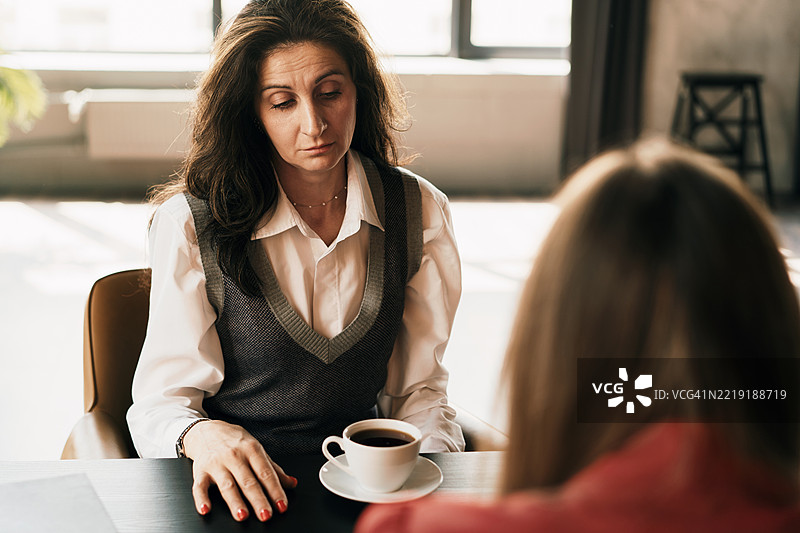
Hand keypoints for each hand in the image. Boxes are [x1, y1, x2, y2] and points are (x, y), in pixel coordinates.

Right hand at [182, 420, 297, 521]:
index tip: (281, 505)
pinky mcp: (200, 470)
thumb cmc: (234, 441)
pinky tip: (205, 509)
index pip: (266, 473)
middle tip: (266, 515)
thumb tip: (292, 483)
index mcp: (252, 450)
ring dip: (235, 502)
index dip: (275, 490)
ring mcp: (217, 463)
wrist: (206, 430)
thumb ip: (273, 468)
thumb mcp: (256, 449)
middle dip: (258, 499)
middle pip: (248, 481)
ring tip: (242, 515)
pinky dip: (201, 498)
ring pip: (227, 485)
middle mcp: (235, 456)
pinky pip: (199, 486)